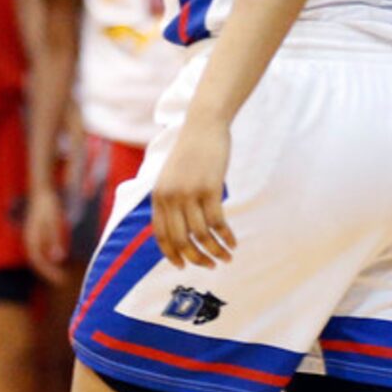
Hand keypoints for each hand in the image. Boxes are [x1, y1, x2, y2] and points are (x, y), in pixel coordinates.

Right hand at [24, 186, 68, 282]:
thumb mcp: (54, 222)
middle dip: (49, 272)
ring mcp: (32, 236)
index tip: (61, 280)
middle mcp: (30, 239)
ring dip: (49, 266)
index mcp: (32, 238)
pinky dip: (49, 257)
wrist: (42, 191)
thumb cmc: (49, 205)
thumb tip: (58, 258)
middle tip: (63, 280)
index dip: (49, 273)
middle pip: (38, 261)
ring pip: (39, 257)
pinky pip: (41, 250)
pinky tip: (59, 259)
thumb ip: (55, 239)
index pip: (38, 262)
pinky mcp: (36, 234)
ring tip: (62, 273)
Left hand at [150, 114, 234, 269]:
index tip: (182, 266)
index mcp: (158, 196)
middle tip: (211, 266)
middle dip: (197, 259)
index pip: (161, 236)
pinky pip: (218, 223)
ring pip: (201, 235)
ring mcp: (189, 193)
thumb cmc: (190, 152)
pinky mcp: (210, 189)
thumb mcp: (172, 176)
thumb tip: (182, 230)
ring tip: (227, 258)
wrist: (203, 125)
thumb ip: (171, 200)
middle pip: (181, 240)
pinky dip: (226, 237)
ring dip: (215, 251)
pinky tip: (233, 243)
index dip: (172, 255)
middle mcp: (170, 197)